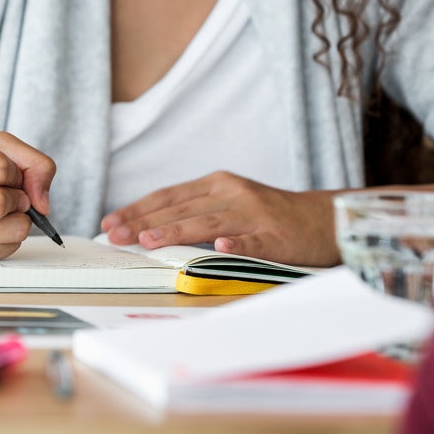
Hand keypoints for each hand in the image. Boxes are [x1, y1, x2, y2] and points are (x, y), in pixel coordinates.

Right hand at [0, 131, 55, 260]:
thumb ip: (29, 161)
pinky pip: (7, 249)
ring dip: (19, 219)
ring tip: (2, 209)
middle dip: (17, 198)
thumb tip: (42, 202)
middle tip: (10, 194)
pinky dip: (10, 235)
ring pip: (12, 231)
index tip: (7, 172)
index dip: (13, 170)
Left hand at [100, 171, 338, 266]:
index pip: (168, 196)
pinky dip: (237, 245)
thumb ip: (194, 212)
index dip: (137, 208)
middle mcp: (232, 194)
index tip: (109, 223)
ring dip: (177, 231)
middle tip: (115, 235)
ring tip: (148, 239)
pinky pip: (254, 242)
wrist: (324, 219)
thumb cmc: (268, 215)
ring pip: (210, 223)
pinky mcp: (276, 236)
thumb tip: (147, 228)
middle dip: (144, 222)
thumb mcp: (229, 203)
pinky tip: (220, 249)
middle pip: (181, 208)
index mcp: (217, 184)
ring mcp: (255, 214)